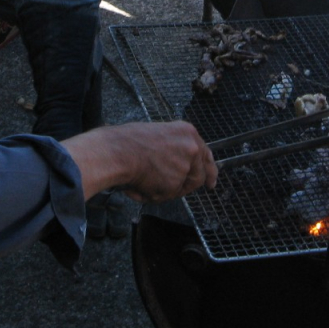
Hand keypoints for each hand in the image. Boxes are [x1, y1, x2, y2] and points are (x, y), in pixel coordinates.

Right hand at [63, 121, 217, 202]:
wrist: (117, 152)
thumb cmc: (128, 142)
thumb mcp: (160, 135)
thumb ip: (175, 149)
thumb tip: (178, 168)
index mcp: (187, 132)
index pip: (205, 152)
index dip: (209, 169)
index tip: (211, 180)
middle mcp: (191, 147)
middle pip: (199, 174)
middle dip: (189, 184)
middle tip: (177, 189)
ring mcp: (185, 165)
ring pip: (181, 187)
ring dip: (167, 189)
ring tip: (146, 181)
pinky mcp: (176, 182)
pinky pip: (168, 195)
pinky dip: (153, 195)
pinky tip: (139, 186)